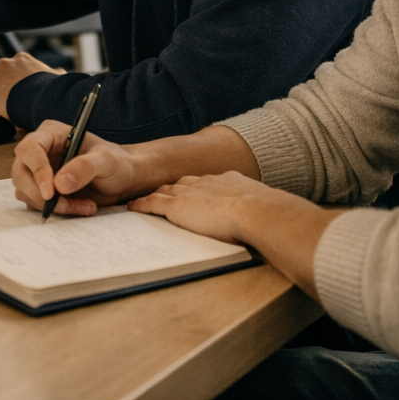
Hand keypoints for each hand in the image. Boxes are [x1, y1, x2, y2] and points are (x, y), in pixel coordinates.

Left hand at [0, 51, 62, 117]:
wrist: (40, 99)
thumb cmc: (50, 89)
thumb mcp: (56, 76)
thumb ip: (54, 73)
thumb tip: (60, 73)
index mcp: (21, 59)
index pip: (13, 67)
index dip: (16, 79)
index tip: (22, 89)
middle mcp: (4, 64)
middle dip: (3, 84)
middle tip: (12, 98)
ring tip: (6, 106)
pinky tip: (1, 113)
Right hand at [11, 119, 152, 215]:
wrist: (121, 179)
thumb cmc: (115, 163)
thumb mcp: (107, 160)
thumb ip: (86, 167)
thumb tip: (60, 183)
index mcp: (52, 134)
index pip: (30, 148)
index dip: (37, 170)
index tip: (51, 192)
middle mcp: (40, 150)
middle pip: (21, 172)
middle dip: (40, 193)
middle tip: (65, 205)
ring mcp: (37, 170)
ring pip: (25, 190)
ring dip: (51, 204)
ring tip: (84, 206)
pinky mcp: (41, 189)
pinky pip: (35, 202)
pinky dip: (54, 210)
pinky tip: (78, 207)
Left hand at [128, 171, 266, 243]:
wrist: (257, 211)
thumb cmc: (265, 214)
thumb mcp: (261, 205)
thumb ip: (255, 209)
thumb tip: (265, 217)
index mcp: (226, 181)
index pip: (204, 183)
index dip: (194, 187)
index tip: (189, 191)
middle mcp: (205, 182)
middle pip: (181, 183)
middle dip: (171, 188)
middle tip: (161, 192)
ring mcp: (190, 193)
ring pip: (165, 191)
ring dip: (154, 195)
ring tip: (143, 200)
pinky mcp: (177, 207)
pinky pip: (153, 203)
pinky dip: (142, 205)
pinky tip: (133, 208)